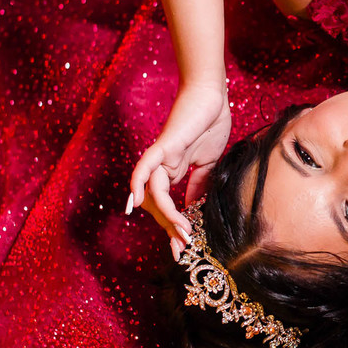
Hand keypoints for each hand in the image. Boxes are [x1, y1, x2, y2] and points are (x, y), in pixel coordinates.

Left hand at [128, 80, 231, 259]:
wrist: (213, 97)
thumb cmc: (210, 124)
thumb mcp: (209, 163)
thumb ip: (199, 185)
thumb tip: (194, 208)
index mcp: (172, 172)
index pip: (168, 206)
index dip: (175, 228)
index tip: (185, 248)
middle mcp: (161, 168)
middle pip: (157, 205)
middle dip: (169, 230)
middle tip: (181, 250)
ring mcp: (160, 158)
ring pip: (152, 193)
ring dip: (165, 215)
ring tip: (182, 232)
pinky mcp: (163, 146)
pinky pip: (144, 167)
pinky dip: (136, 184)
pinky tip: (134, 202)